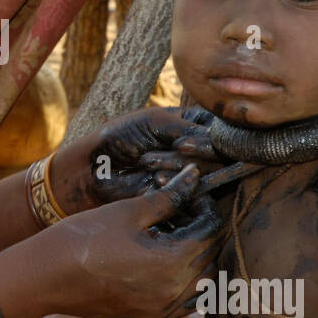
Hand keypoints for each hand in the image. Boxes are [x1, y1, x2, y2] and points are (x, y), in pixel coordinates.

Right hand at [38, 165, 224, 317]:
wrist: (45, 277)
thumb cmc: (84, 238)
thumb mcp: (128, 212)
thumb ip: (167, 197)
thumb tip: (194, 177)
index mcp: (173, 262)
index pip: (211, 231)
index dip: (206, 207)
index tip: (193, 193)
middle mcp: (174, 293)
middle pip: (211, 258)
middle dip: (205, 232)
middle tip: (185, 211)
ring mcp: (162, 311)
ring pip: (202, 285)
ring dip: (199, 261)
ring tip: (177, 237)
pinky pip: (182, 304)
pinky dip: (185, 284)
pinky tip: (166, 264)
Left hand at [50, 106, 226, 212]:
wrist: (95, 168)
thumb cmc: (120, 137)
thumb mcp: (155, 122)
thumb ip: (191, 130)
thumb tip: (222, 145)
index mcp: (196, 122)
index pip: (222, 130)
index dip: (208, 139)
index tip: (181, 144)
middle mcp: (200, 148)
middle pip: (219, 153)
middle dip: (187, 155)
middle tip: (162, 155)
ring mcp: (194, 173)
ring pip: (209, 173)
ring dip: (175, 168)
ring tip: (147, 163)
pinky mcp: (185, 196)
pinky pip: (196, 194)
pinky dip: (174, 186)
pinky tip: (154, 181)